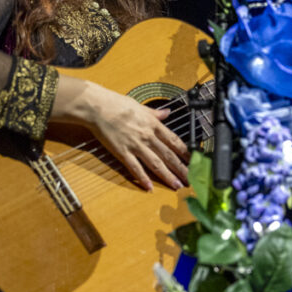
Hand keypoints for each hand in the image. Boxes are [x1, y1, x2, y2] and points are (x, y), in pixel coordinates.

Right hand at [51, 76, 188, 190]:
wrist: (97, 107)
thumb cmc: (116, 104)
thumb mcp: (140, 106)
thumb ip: (155, 113)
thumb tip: (167, 113)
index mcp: (153, 124)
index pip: (174, 141)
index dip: (186, 152)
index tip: (194, 161)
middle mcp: (147, 136)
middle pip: (168, 155)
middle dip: (181, 168)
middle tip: (191, 179)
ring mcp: (135, 145)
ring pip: (156, 163)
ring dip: (167, 176)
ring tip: (177, 185)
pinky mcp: (122, 152)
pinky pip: (135, 167)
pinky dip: (143, 178)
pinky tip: (150, 187)